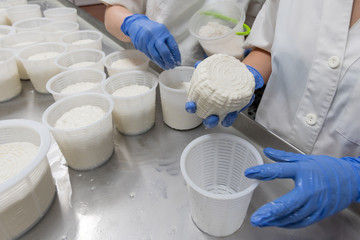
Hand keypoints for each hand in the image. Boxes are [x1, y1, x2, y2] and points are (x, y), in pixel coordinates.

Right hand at [121, 14, 180, 69]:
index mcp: (164, 32)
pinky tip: (159, 63)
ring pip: (156, 56)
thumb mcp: (162, 32)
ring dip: (162, 63)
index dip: (177, 56)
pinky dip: (156, 61)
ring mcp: (148, 41)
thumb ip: (168, 42)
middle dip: (169, 61)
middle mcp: (156, 36)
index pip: (173, 46)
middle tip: (172, 66)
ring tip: (166, 67)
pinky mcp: (142, 46)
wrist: (137, 24)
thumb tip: (175, 57)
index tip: (178, 62)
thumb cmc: (153, 30)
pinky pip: (150, 56)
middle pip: (164, 52)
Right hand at [185, 65, 263, 127]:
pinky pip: (236, 114)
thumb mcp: (212, 69)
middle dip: (209, 121)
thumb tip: (197, 64)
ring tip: (225, 117)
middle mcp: (215, 106)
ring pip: (223, 120)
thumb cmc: (221, 75)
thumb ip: (205, 67)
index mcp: (206, 99)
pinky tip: (235, 112)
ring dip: (223, 120)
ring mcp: (226, 109)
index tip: (190, 106)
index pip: (195, 106)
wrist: (238, 74)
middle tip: (209, 118)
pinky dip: (234, 114)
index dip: (191, 108)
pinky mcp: (237, 108)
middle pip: (209, 118)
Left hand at [245, 148, 359, 227]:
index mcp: (304, 171)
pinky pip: (301, 221)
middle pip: (288, 203)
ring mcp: (315, 204)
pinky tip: (276, 222)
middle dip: (270, 212)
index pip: (280, 170)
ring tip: (261, 221)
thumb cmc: (326, 168)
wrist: (351, 180)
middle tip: (256, 218)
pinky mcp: (319, 214)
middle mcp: (309, 189)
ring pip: (293, 216)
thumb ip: (283, 157)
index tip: (249, 173)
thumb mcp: (304, 158)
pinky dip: (287, 223)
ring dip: (276, 220)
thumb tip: (267, 152)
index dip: (264, 171)